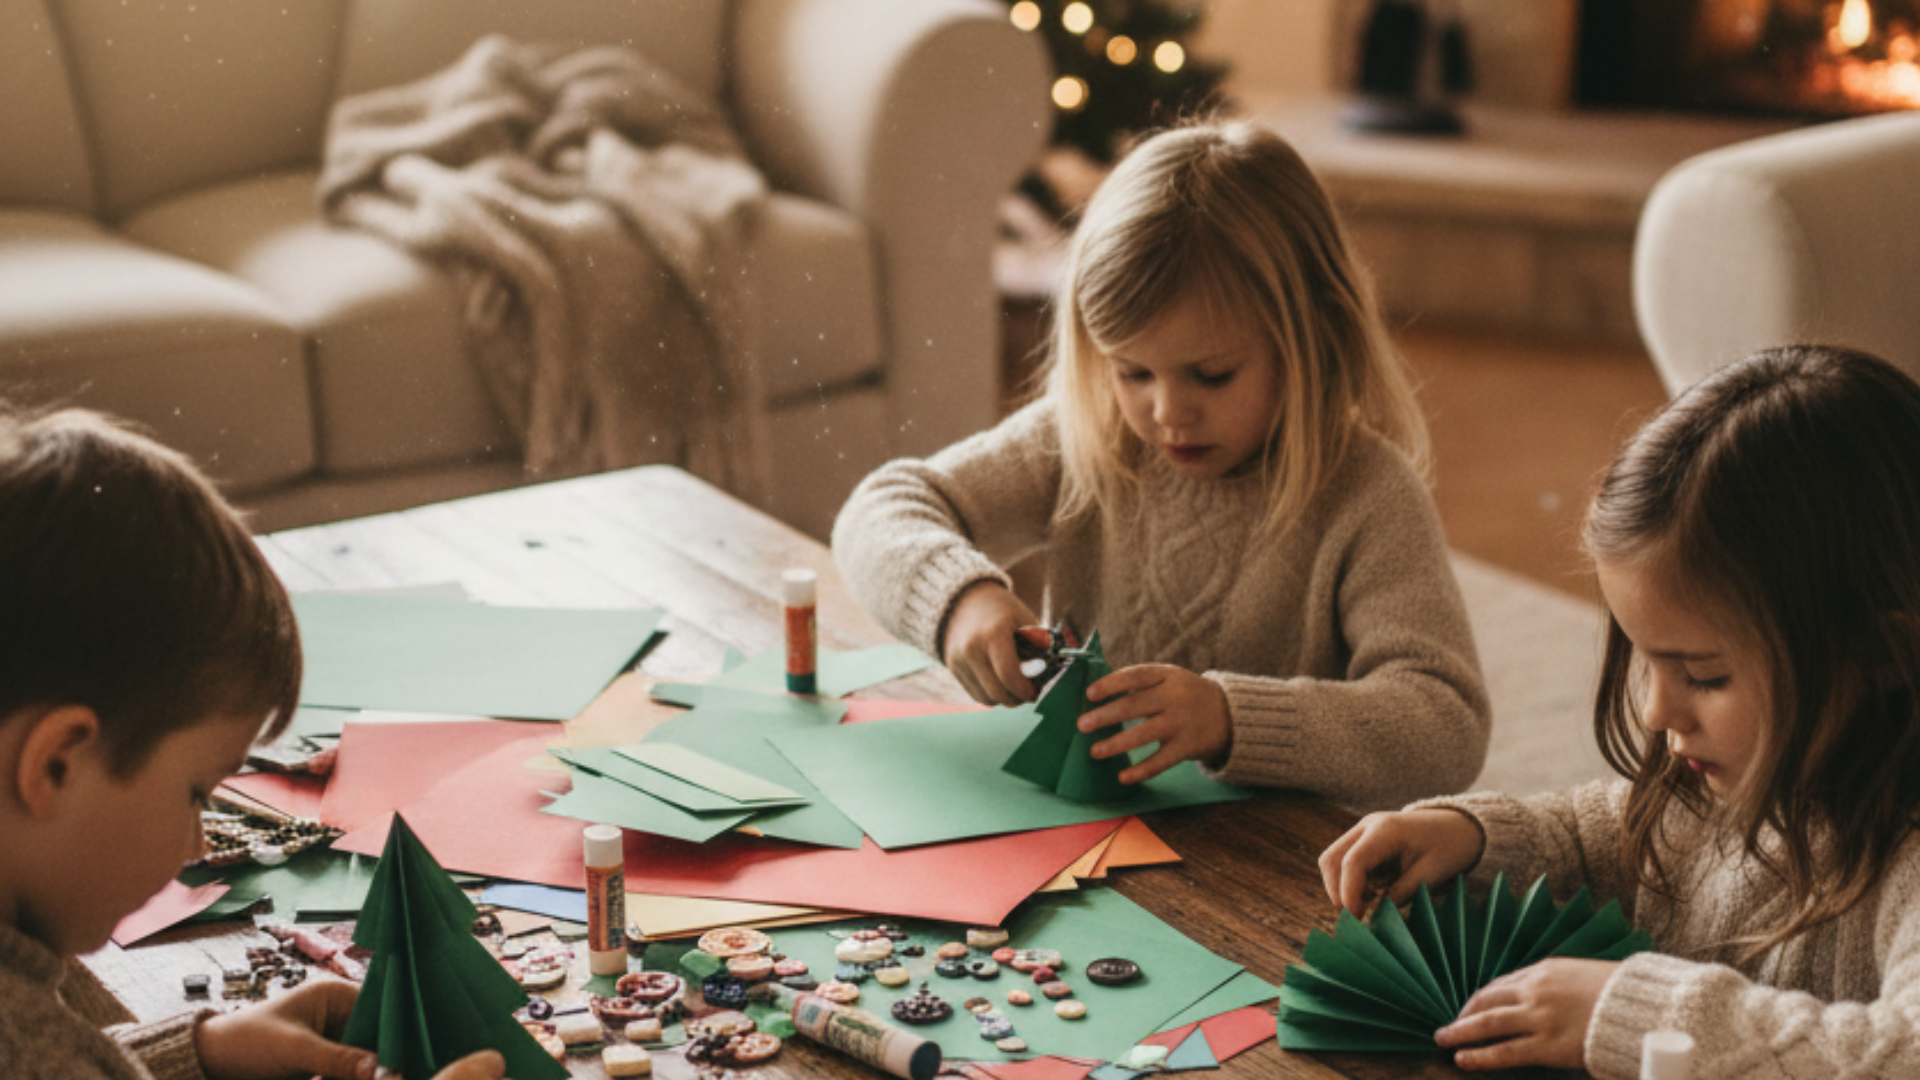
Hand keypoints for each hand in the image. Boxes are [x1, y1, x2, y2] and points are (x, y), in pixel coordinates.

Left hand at [195, 981, 505, 1079]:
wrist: (203, 1067)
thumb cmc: (245, 1044)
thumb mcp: (295, 1050)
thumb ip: (340, 1060)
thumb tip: (386, 1072)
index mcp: (336, 993)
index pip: (383, 1009)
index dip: (402, 1031)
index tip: (421, 1052)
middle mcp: (340, 1014)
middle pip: (379, 1036)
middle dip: (391, 1057)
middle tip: (410, 1070)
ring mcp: (333, 1041)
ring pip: (368, 1059)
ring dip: (375, 1072)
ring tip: (399, 1075)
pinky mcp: (323, 1065)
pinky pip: (351, 1072)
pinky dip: (360, 1079)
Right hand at [942, 581, 1039, 705]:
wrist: (965, 601)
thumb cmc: (1003, 611)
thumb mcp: (1025, 620)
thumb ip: (1039, 647)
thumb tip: (1049, 673)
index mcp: (993, 633)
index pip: (1009, 674)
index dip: (1026, 690)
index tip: (1036, 692)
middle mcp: (971, 649)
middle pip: (997, 692)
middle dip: (1018, 698)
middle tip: (1030, 692)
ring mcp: (959, 660)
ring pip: (987, 699)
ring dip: (1005, 698)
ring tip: (1015, 684)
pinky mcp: (953, 669)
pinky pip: (977, 695)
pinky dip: (991, 695)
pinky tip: (1000, 681)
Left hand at [1078, 664, 1230, 783]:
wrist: (1230, 714)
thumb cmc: (1186, 694)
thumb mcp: (1169, 678)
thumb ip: (1140, 684)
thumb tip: (1098, 699)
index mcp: (1167, 675)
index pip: (1135, 676)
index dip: (1111, 684)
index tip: (1090, 694)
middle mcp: (1174, 697)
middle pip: (1134, 706)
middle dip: (1105, 716)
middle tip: (1082, 725)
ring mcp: (1181, 722)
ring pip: (1144, 734)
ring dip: (1116, 744)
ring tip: (1094, 752)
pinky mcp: (1187, 747)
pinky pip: (1160, 761)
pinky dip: (1140, 770)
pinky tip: (1122, 776)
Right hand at [1317, 809, 1485, 916]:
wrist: (1457, 827)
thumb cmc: (1448, 848)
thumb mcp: (1431, 874)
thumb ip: (1402, 893)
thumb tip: (1375, 915)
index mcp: (1385, 830)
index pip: (1353, 861)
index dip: (1349, 892)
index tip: (1356, 918)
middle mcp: (1366, 827)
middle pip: (1331, 859)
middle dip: (1337, 891)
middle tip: (1355, 918)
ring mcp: (1362, 832)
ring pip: (1332, 861)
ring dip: (1341, 887)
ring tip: (1366, 907)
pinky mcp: (1363, 842)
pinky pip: (1343, 863)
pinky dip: (1350, 883)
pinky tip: (1371, 896)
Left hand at [1434, 958, 1616, 1070]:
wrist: (1643, 1008)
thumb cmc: (1621, 993)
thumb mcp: (1583, 975)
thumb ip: (1557, 985)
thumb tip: (1541, 997)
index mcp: (1544, 970)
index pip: (1501, 984)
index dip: (1481, 999)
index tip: (1469, 1010)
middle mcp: (1535, 990)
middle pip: (1487, 1001)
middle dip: (1463, 1014)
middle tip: (1446, 1026)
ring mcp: (1539, 1018)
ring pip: (1488, 1025)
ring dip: (1461, 1032)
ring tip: (1443, 1040)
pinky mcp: (1548, 1045)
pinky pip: (1505, 1051)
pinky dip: (1481, 1055)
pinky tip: (1463, 1059)